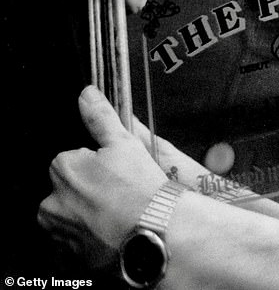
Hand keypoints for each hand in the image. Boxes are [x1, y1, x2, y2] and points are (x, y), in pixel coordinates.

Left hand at [38, 86, 167, 266]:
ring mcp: (61, 235)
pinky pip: (78, 244)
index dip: (92, 163)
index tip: (111, 170)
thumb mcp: (123, 142)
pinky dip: (92, 238)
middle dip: (84, 190)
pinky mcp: (74, 259)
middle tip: (115, 191)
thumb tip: (85, 93)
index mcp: (61, 170)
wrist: (153, 233)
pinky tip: (114, 231)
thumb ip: (100, 116)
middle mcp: (52, 204)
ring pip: (70, 218)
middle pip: (66, 191)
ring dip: (85, 215)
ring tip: (116, 213)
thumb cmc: (138, 185)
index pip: (69, 160)